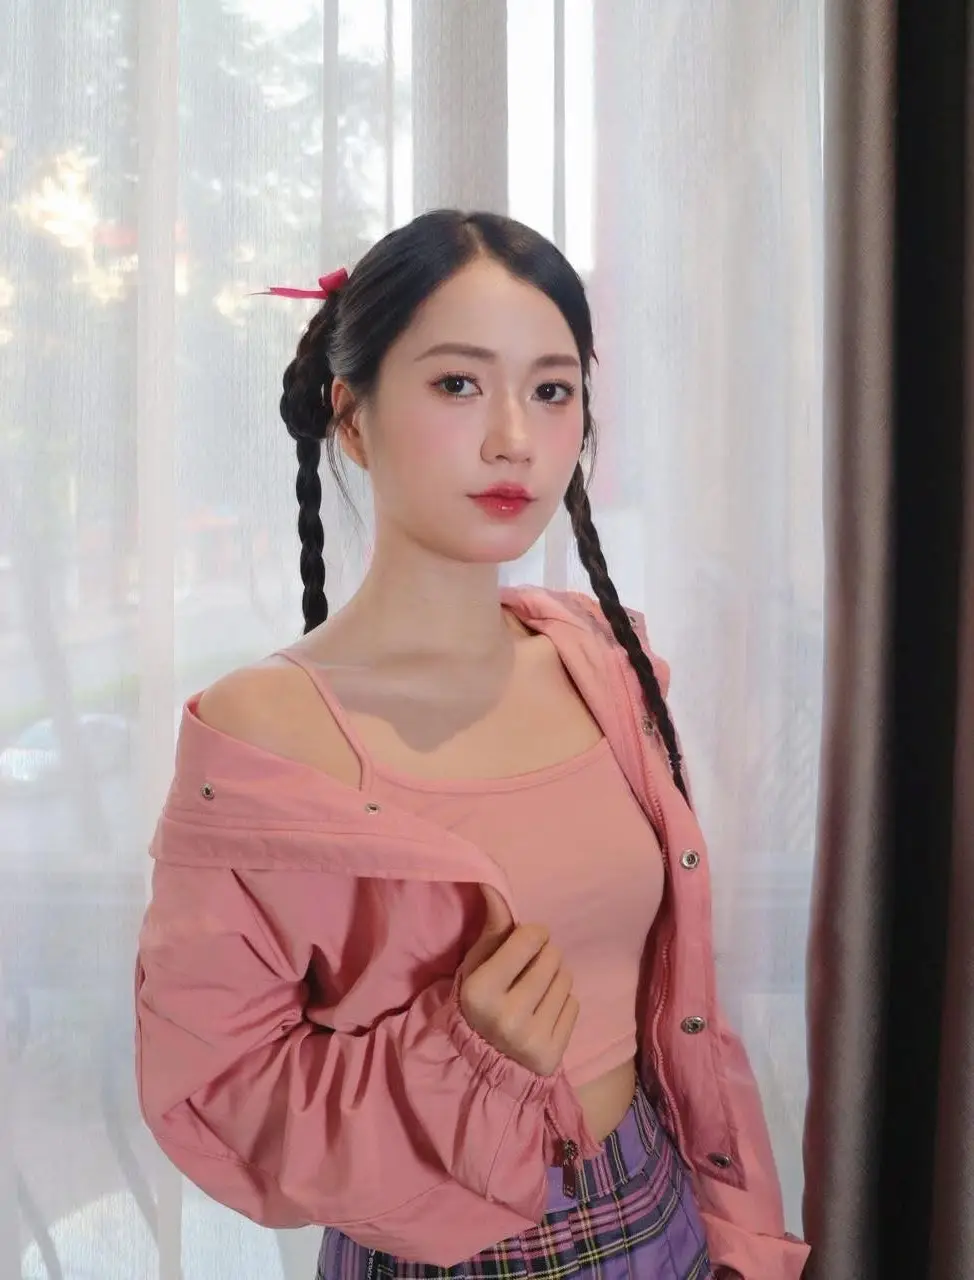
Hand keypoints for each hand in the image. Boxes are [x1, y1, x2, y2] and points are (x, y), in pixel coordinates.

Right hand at [458, 886, 578, 1076]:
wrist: (483, 1062)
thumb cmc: (480, 1000)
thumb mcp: (477, 964)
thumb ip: (493, 928)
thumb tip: (495, 886)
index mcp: (480, 991)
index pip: (530, 937)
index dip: (531, 935)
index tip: (522, 944)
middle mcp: (506, 1017)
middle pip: (552, 956)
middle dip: (544, 956)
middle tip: (529, 969)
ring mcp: (531, 1039)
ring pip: (566, 979)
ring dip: (555, 978)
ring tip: (536, 991)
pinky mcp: (551, 1055)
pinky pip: (574, 1005)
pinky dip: (563, 1003)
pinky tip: (543, 1012)